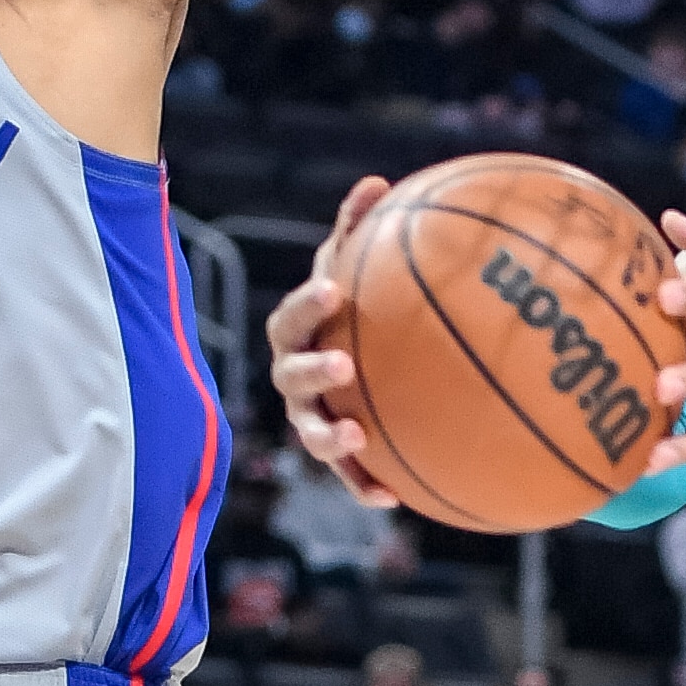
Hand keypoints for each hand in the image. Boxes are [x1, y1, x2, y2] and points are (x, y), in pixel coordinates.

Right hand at [267, 180, 398, 503]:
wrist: (353, 364)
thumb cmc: (352, 309)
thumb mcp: (352, 268)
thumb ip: (358, 230)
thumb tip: (378, 183)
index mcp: (297, 334)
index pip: (293, 317)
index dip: (309, 305)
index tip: (335, 290)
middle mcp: (294, 380)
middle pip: (291, 378)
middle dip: (313, 373)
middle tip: (343, 366)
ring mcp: (311, 420)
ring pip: (311, 435)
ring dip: (330, 440)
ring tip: (357, 439)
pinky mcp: (337, 458)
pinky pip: (348, 478)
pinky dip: (366, 489)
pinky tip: (393, 502)